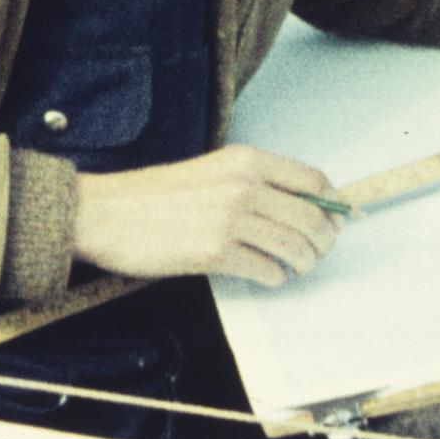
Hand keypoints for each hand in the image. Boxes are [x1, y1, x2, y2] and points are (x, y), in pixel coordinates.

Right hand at [70, 144, 338, 288]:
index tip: (333, 220)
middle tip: (318, 252)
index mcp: (246, 161)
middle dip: (324, 241)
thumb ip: (253, 184)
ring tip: (296, 267)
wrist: (106, 213)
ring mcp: (231, 219)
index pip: (314, 180)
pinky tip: (268, 275)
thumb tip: (299, 207)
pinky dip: (275, 277)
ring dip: (304, 263)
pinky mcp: (216, 252)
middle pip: (312, 218)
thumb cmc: (153, 196)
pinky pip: (268, 270)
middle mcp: (244, 186)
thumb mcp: (211, 172)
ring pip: (296, 247)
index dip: (332, 204)